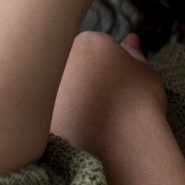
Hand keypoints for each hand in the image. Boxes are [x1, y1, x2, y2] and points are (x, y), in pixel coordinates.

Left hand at [50, 31, 167, 158]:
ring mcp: (47, 85)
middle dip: (83, 79)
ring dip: (71, 100)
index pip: (94, 47)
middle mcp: (61, 58)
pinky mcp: (39, 113)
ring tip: (92, 121)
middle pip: (71, 64)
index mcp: (88, 41)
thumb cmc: (140, 103)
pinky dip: (62, 121)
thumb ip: (135, 53)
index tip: (117, 84)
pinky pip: (50, 113)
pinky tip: (79, 133)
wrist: (124, 145)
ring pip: (58, 89)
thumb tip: (130, 39)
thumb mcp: (145, 72)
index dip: (108, 66)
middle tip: (102, 103)